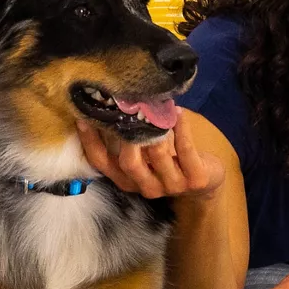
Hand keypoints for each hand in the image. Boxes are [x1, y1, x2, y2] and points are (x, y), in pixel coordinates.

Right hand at [76, 108, 224, 200]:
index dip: (91, 142)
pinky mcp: (195, 179)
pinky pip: (186, 151)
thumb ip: (128, 138)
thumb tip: (111, 102)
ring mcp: (172, 185)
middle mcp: (146, 186)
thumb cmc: (169, 160)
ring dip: (156, 129)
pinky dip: (182, 130)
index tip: (83, 118)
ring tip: (156, 107)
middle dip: (126, 138)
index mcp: (128, 180)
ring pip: (158, 157)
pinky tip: (179, 113)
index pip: (103, 163)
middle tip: (126, 112)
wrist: (205, 183)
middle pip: (128, 164)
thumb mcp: (145, 153)